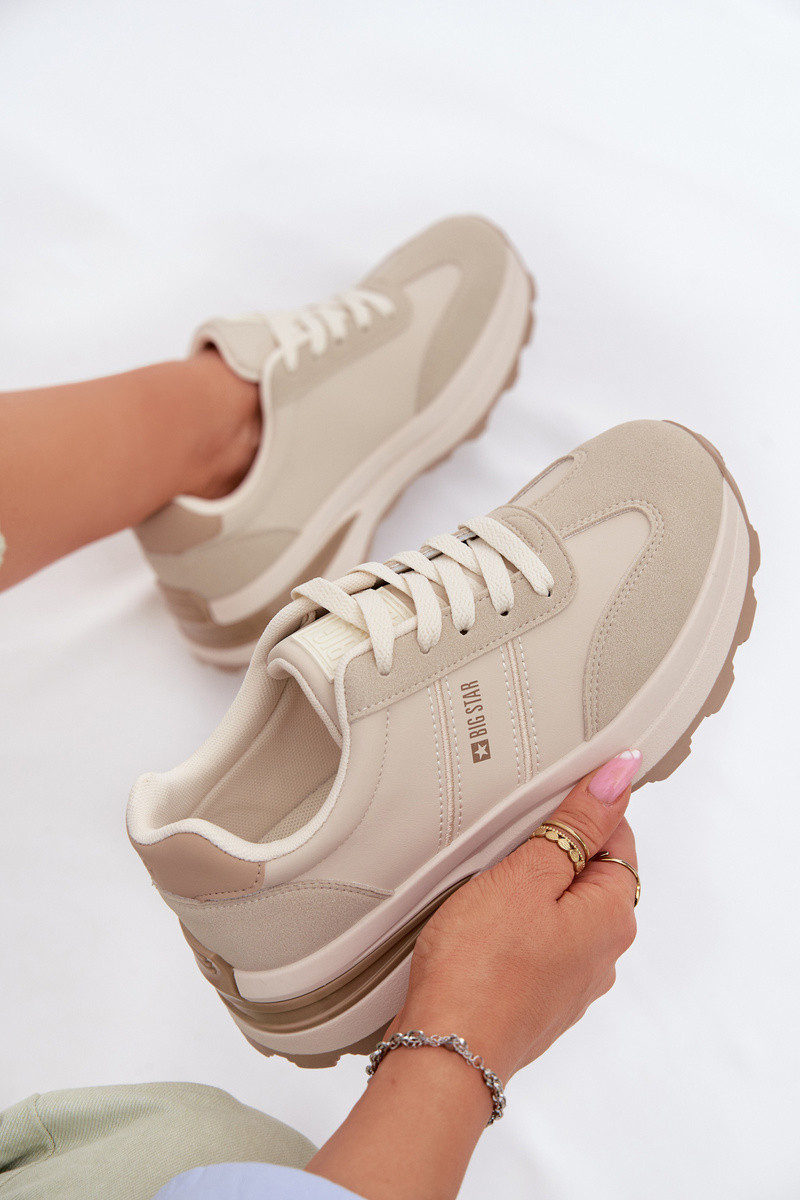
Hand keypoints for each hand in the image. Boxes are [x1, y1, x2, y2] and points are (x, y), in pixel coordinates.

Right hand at [388, 752, 640, 1083]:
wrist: (444, 1051)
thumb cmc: (480, 968)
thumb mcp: (528, 874)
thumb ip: (576, 824)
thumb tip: (618, 779)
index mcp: (612, 916)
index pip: (618, 837)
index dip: (582, 810)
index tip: (544, 800)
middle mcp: (602, 954)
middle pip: (590, 875)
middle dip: (552, 851)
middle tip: (505, 843)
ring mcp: (570, 982)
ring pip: (560, 912)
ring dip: (529, 892)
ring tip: (485, 887)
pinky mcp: (536, 1000)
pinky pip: (535, 945)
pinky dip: (513, 928)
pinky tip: (480, 928)